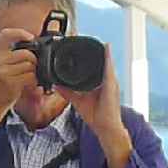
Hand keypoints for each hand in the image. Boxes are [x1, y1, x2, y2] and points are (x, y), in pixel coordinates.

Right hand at [0, 32, 39, 124]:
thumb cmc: (1, 82)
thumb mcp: (1, 63)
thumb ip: (12, 53)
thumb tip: (32, 43)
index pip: (7, 34)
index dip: (21, 33)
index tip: (31, 38)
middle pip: (26, 53)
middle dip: (34, 60)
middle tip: (32, 67)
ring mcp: (3, 70)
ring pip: (29, 65)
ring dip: (34, 72)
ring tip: (29, 76)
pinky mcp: (9, 82)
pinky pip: (30, 77)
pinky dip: (34, 81)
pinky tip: (29, 83)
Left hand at [67, 50, 131, 166]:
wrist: (106, 128)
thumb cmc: (96, 116)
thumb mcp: (77, 101)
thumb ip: (67, 92)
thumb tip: (56, 84)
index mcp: (101, 84)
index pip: (96, 67)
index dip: (92, 56)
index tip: (84, 46)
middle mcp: (107, 82)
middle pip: (103, 63)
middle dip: (99, 52)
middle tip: (93, 40)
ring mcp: (111, 83)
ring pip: (107, 63)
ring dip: (104, 52)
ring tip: (101, 42)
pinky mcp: (111, 86)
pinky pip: (109, 69)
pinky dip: (108, 59)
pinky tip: (106, 49)